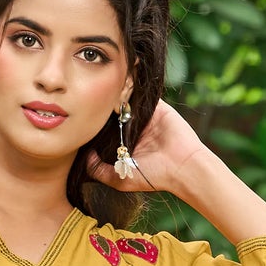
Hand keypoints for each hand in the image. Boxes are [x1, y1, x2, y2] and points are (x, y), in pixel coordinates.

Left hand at [84, 97, 205, 195]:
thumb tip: (85, 156)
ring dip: (116, 96)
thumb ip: (99, 171)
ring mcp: (146, 117)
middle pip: (114, 114)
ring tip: (100, 91)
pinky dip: (133, 88)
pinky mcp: (157, 107)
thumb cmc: (154, 176)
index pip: (106, 131)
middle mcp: (135, 130)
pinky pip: (142, 94)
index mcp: (126, 145)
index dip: (95, 126)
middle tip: (88, 103)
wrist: (182, 166)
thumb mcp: (120, 180)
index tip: (83, 121)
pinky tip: (119, 85)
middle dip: (103, 109)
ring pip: (127, 102)